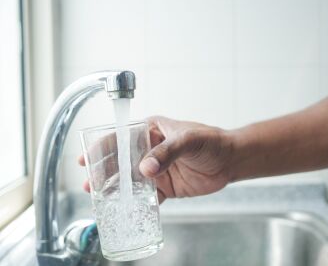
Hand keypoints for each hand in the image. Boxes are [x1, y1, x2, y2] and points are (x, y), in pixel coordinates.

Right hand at [79, 116, 233, 202]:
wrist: (229, 160)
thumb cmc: (210, 141)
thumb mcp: (188, 140)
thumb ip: (167, 152)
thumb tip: (145, 169)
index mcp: (151, 131)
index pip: (122, 137)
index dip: (102, 148)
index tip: (86, 159)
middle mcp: (150, 150)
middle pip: (121, 161)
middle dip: (104, 171)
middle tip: (90, 184)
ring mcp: (156, 169)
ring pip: (131, 179)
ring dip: (116, 188)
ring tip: (100, 197)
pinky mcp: (165, 186)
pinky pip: (147, 195)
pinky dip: (137, 202)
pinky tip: (126, 208)